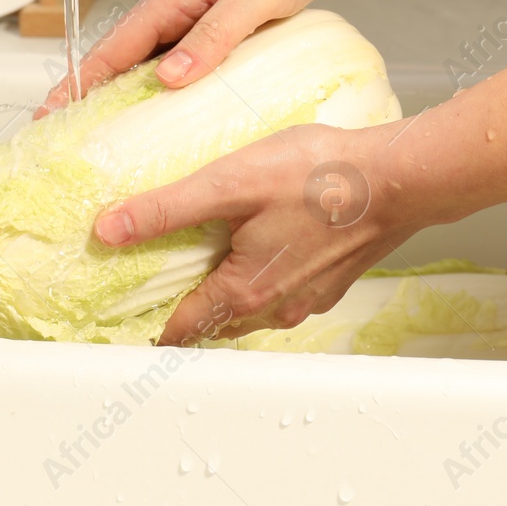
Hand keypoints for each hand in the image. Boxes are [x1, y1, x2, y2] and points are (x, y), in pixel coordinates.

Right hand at [38, 0, 362, 115]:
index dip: (81, 82)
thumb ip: (214, 36)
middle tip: (70, 136)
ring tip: (113, 134)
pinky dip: (173, 83)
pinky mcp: (226, 17)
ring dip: (132, 92)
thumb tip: (168, 78)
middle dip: (94, 94)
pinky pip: (187, 56)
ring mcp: (202, 9)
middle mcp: (181, 0)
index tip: (50, 112)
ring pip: (155, 58)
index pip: (115, 46)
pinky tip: (177, 108)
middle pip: (125, 55)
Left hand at [93, 121, 452, 344]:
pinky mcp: (331, 280)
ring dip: (224, 293)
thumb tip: (108, 229)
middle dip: (184, 308)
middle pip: (215, 322)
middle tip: (154, 282)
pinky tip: (258, 246)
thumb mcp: (227, 184)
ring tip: (202, 261)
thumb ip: (165, 209)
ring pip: (250, 309)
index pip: (181, 329)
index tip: (123, 316)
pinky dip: (260, 279)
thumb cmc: (318, 176)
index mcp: (244, 292)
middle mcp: (276, 307)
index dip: (148, 323)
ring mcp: (308, 297)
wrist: (398, 177)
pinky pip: (282, 292)